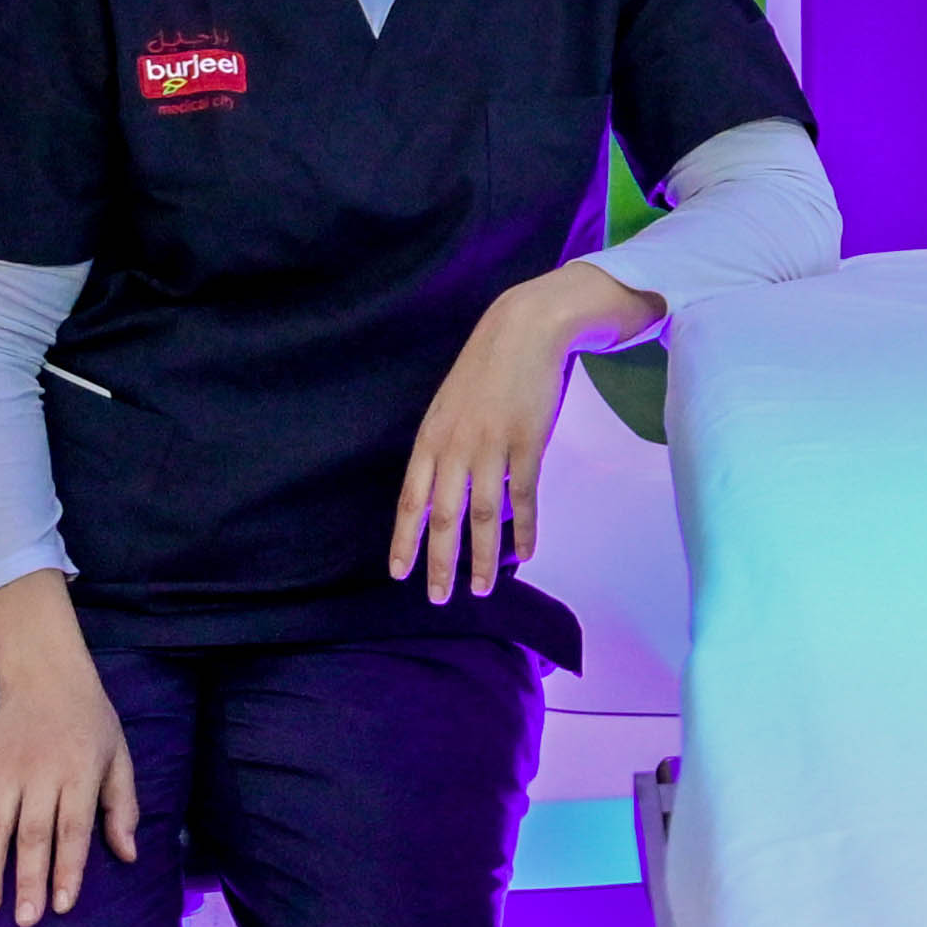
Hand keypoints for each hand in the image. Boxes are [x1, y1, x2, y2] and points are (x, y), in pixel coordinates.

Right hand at [0, 650, 139, 925]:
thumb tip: (128, 855)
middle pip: (31, 834)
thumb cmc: (90, 722)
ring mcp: (3, 773)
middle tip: (24, 920)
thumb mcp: (118, 757)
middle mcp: (39, 776)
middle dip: (27, 880)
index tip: (62, 905)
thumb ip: (123, 807)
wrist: (45, 676)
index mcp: (78, 774)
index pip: (72, 829)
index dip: (67, 869)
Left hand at [391, 285, 595, 606]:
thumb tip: (443, 492)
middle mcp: (455, 446)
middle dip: (440, 561)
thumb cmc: (485, 369)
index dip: (404, 538)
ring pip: (483, 515)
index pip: (410, 500)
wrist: (525, 329)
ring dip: (482, 558)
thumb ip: (444, 448)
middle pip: (443, 516)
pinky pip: (523, 497)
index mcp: (430, 438)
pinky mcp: (528, 443)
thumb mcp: (449, 406)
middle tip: (439, 597)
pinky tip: (526, 553)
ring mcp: (492, 446)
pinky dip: (524, 529)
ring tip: (482, 588)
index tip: (398, 572)